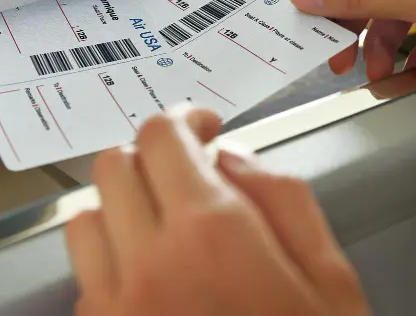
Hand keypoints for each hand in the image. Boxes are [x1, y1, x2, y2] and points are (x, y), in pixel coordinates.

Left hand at [66, 106, 369, 315]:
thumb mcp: (332, 283)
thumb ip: (284, 199)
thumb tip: (232, 155)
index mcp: (212, 233)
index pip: (162, 135)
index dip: (183, 118)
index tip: (201, 127)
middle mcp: (148, 262)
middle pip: (113, 165)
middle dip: (151, 156)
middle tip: (185, 172)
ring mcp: (112, 308)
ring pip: (84, 217)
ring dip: (119, 207)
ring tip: (159, 225)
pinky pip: (83, 279)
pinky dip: (107, 262)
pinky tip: (148, 281)